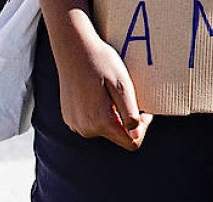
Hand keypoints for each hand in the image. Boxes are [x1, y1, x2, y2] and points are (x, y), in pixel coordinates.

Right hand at [51, 21, 152, 150]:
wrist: (72, 47)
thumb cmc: (101, 62)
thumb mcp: (123, 85)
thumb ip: (131, 113)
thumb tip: (135, 136)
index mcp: (101, 122)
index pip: (133, 143)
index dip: (142, 128)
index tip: (142, 108)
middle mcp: (86, 128)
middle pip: (119, 137)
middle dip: (127, 121)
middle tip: (127, 96)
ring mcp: (75, 124)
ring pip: (105, 130)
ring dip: (113, 117)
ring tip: (110, 93)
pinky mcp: (69, 118)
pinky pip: (91, 123)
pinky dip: (99, 113)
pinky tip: (96, 94)